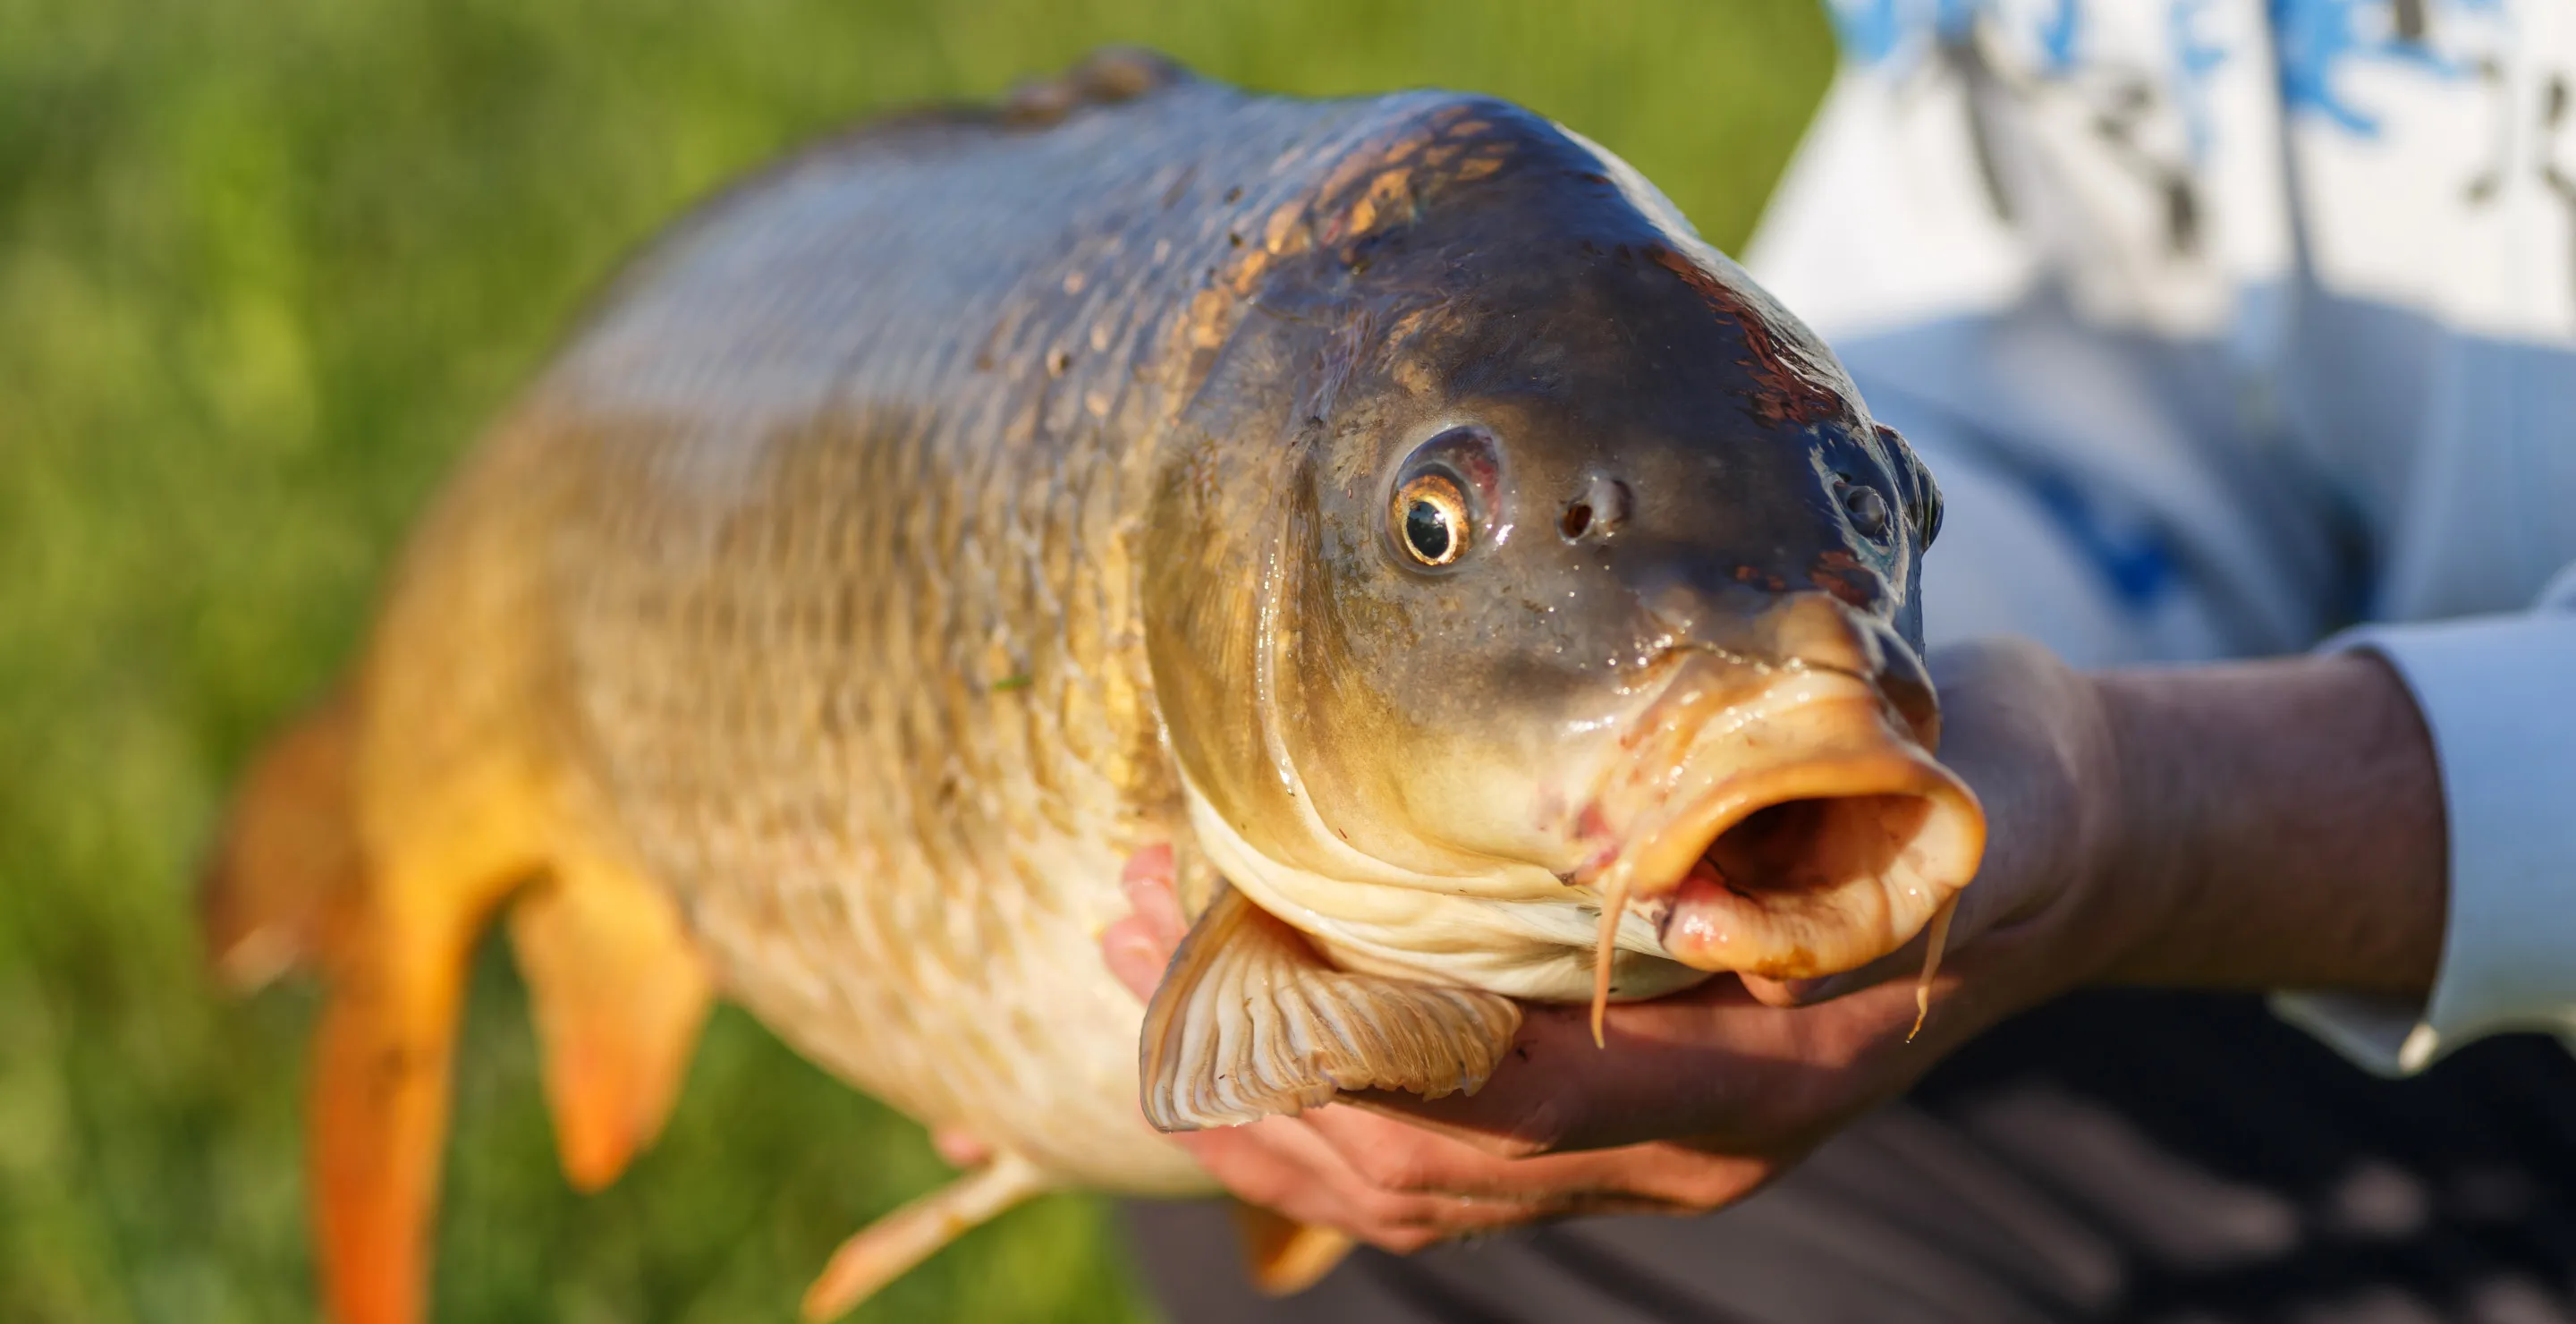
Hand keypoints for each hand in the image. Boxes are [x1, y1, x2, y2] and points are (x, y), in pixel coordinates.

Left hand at [1100, 639, 2139, 1250]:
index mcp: (1759, 1082)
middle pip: (1429, 1167)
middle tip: (1126, 935)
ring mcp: (1654, 1154)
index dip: (1348, 1047)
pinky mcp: (1621, 1121)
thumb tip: (1716, 861)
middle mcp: (1692, 1151)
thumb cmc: (1985, 798)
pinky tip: (1238, 1028)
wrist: (2050, 854)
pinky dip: (1326, 1110)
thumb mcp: (1948, 792)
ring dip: (1265, 1101)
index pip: (1516, 1104)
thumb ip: (1842, 838)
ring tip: (1141, 969)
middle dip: (1256, 1075)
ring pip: (1418, 1186)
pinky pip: (1444, 1162)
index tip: (1213, 953)